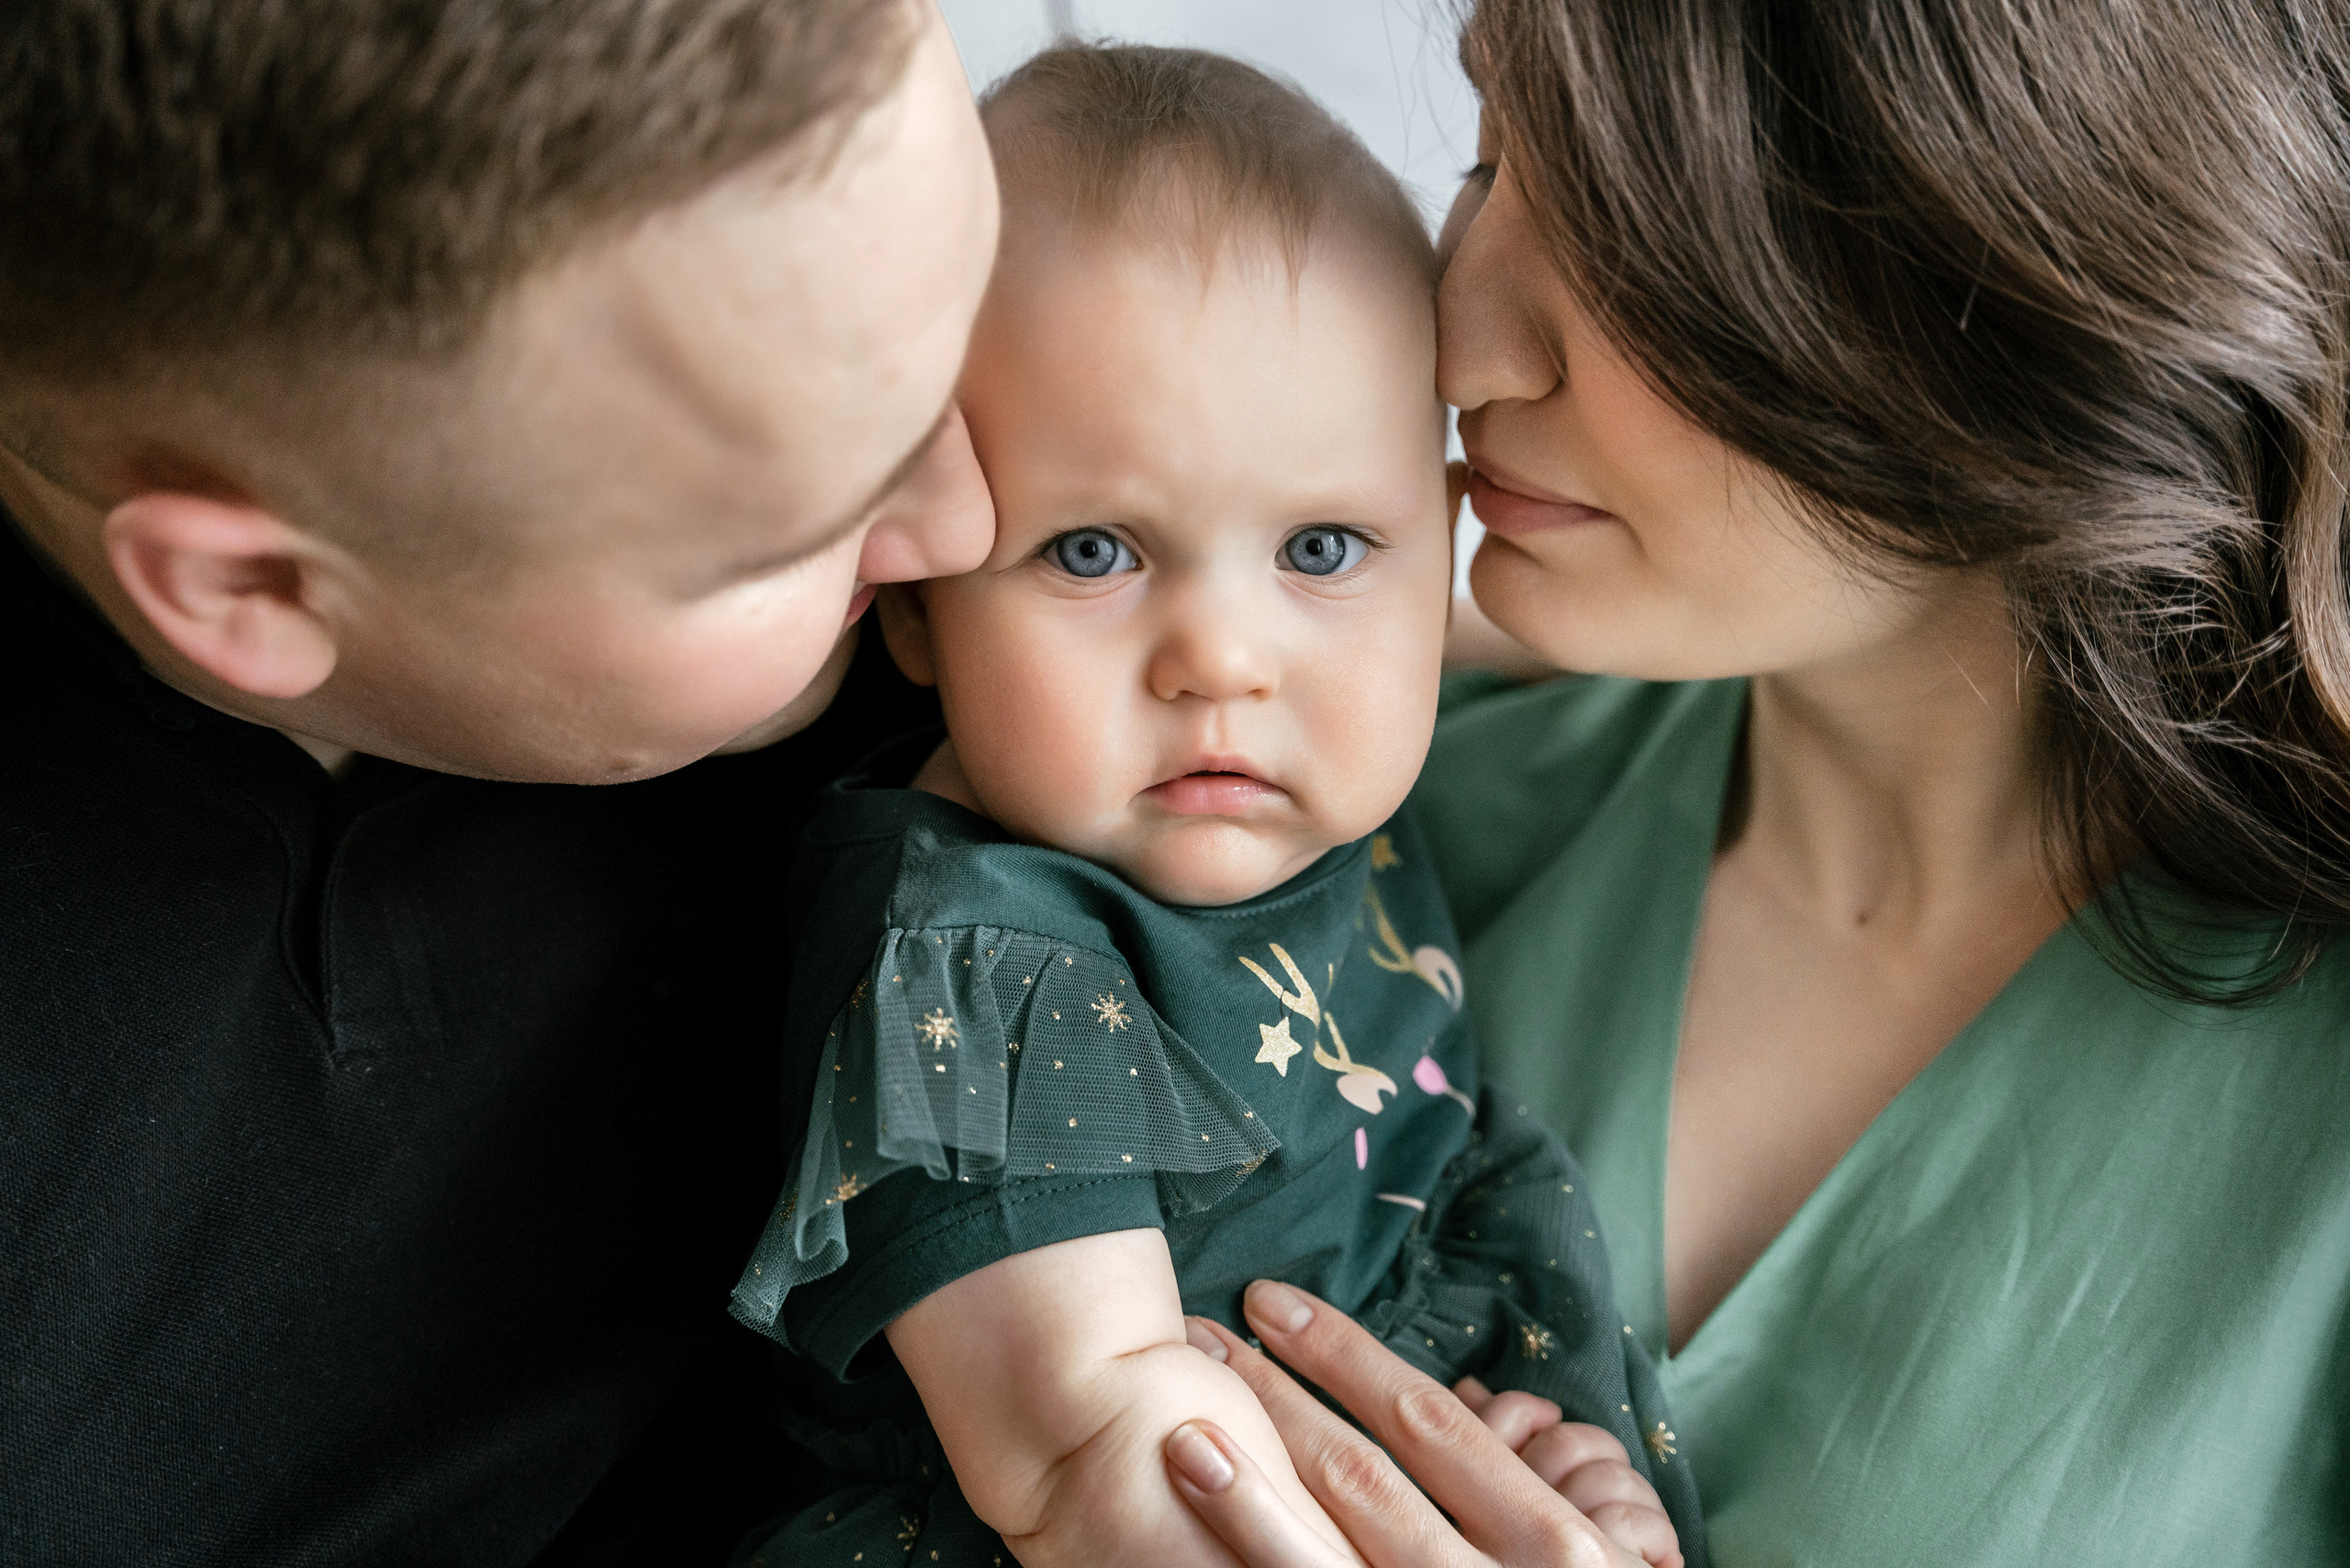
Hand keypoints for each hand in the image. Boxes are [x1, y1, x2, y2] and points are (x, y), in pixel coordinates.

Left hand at [1163, 1280, 1666, 1567]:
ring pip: (1323, 1554)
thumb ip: (1518, 1491)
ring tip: (1180, 1430)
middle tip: (1203, 1339)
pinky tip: (1206, 1533)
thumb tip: (1442, 1405)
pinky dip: (1257, 1563)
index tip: (1275, 1306)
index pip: (1428, 1421)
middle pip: (1358, 1474)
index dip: (1344, 1355)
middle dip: (1275, 1400)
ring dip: (1245, 1488)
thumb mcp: (1592, 1557)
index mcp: (1552, 1543)